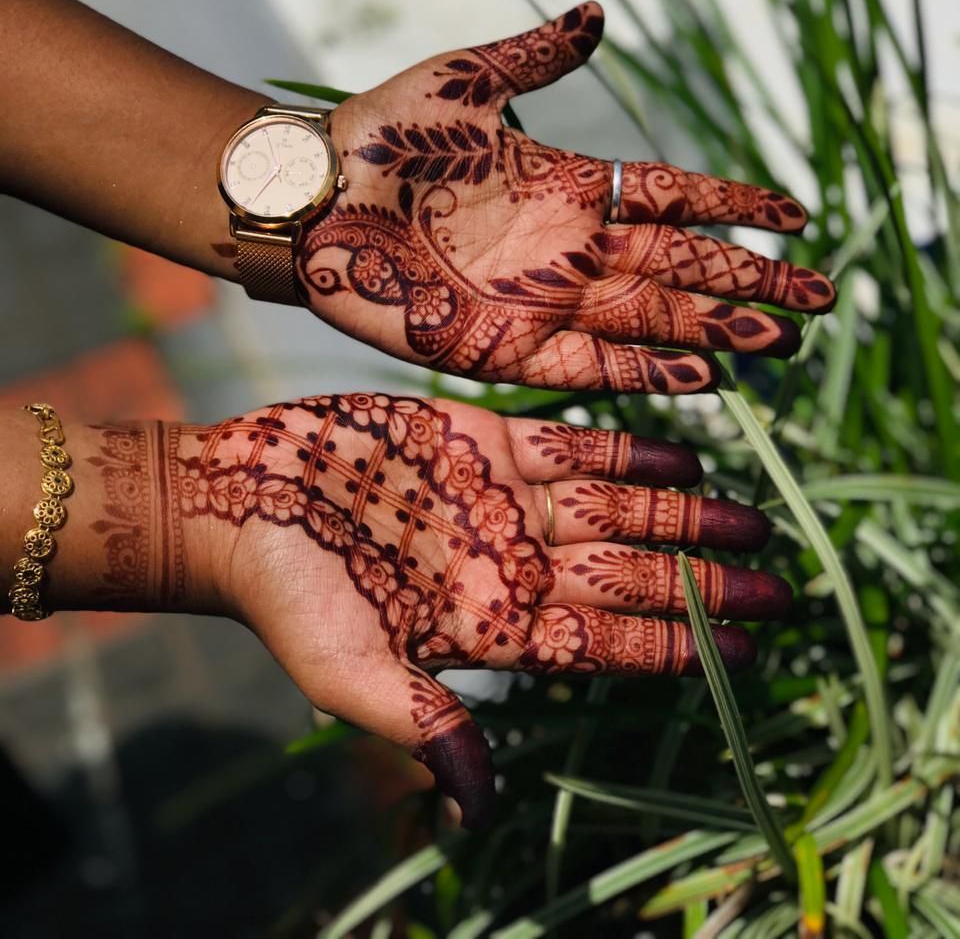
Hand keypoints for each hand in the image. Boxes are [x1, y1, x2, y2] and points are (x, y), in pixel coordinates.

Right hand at [132, 393, 789, 827]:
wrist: (237, 498)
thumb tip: (476, 808)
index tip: (747, 654)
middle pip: (628, 575)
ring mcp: (499, 498)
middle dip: (702, 581)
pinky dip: (623, 448)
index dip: (678, 648)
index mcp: (490, 626)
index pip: (606, 643)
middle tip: (778, 584)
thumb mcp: (349, 673)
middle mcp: (509, 561)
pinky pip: (566, 442)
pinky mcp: (478, 434)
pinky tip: (677, 456)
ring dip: (680, 515)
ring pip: (612, 507)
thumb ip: (422, 724)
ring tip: (748, 519)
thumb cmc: (285, 596)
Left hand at [298, 3, 834, 392]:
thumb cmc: (382, 133)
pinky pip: (587, 369)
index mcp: (570, 184)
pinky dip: (642, 374)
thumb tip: (600, 14)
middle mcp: (569, 248)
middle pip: (679, 269)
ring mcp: (540, 301)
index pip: (674, 197)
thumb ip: (538, 55)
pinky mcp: (502, 349)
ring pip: (648, 322)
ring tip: (777, 344)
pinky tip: (698, 376)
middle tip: (816, 299)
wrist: (312, 197)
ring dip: (714, 332)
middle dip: (748, 284)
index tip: (793, 216)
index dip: (735, 208)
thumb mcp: (465, 80)